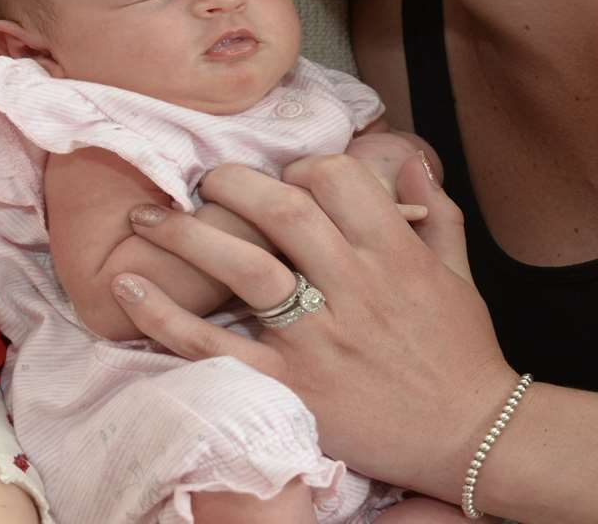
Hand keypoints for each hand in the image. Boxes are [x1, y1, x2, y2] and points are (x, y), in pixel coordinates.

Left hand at [108, 154, 515, 500]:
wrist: (469, 436)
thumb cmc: (461, 353)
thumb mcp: (460, 273)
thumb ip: (436, 212)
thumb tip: (408, 161)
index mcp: (394, 253)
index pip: (336, 179)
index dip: (301, 165)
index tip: (283, 176)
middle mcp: (354, 288)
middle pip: (283, 210)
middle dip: (234, 183)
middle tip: (207, 180)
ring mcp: (319, 339)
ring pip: (245, 267)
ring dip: (188, 235)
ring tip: (149, 220)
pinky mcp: (290, 386)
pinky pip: (216, 346)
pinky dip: (166, 316)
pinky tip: (129, 288)